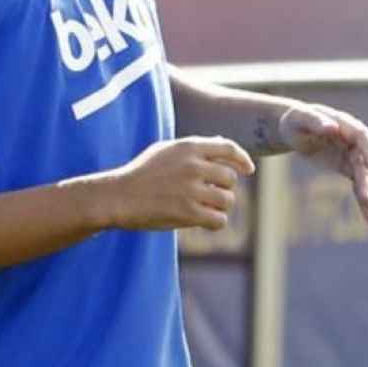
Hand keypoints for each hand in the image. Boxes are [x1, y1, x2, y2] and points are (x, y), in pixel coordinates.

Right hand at [106, 137, 254, 231]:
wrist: (118, 196)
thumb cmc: (141, 174)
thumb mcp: (166, 150)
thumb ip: (194, 148)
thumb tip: (222, 144)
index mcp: (189, 147)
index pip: (228, 149)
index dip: (242, 160)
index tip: (248, 170)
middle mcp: (194, 166)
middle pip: (230, 179)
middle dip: (224, 189)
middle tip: (211, 196)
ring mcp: (191, 189)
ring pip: (227, 200)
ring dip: (220, 207)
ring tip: (205, 209)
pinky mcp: (188, 212)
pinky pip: (219, 220)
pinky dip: (215, 222)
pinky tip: (205, 222)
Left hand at [279, 103, 367, 224]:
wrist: (295, 129)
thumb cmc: (297, 119)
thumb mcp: (301, 118)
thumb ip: (316, 121)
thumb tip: (332, 127)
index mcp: (347, 126)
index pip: (363, 138)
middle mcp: (355, 142)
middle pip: (365, 164)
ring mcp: (354, 156)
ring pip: (366, 178)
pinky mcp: (348, 169)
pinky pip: (359, 186)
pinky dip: (364, 202)